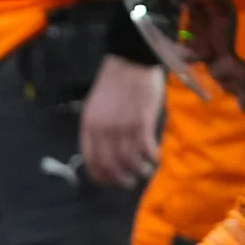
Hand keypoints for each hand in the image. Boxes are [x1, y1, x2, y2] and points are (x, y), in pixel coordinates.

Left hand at [80, 55, 164, 187]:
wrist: (131, 61)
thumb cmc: (114, 82)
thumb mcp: (96, 106)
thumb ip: (97, 128)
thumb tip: (103, 151)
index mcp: (89, 125)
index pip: (90, 159)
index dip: (99, 174)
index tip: (107, 180)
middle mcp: (103, 131)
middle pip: (110, 165)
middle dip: (119, 178)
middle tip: (127, 182)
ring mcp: (122, 128)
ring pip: (129, 161)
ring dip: (137, 171)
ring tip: (143, 172)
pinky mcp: (142, 124)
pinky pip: (146, 150)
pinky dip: (151, 158)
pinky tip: (155, 158)